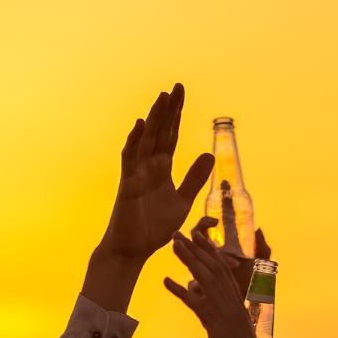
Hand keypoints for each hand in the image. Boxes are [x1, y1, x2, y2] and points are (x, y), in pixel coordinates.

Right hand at [95, 84, 214, 263]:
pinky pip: (130, 160)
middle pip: (159, 132)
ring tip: (163, 97)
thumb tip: (210, 154)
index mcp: (161, 169)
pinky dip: (134, 141)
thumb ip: (194, 179)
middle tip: (177, 87)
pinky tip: (141, 124)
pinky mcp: (127, 185)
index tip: (182, 93)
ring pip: (146, 140)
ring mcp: (136, 174)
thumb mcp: (182, 202)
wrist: (133, 250)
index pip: (170, 136)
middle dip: (168, 110)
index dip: (176, 115)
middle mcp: (148, 166)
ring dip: (154, 119)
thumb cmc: (153, 228)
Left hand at [165, 229, 282, 337]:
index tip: (199, 237)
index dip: (210, 253)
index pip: (223, 273)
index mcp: (236, 306)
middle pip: (213, 270)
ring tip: (173, 245)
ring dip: (188, 260)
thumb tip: (205, 308)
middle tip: (180, 232)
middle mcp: (232, 306)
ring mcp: (226, 315)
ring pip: (206, 280)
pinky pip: (197, 305)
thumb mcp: (228, 336)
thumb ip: (216, 320)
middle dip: (196, 249)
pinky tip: (165, 281)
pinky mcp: (218, 328)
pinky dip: (181, 291)